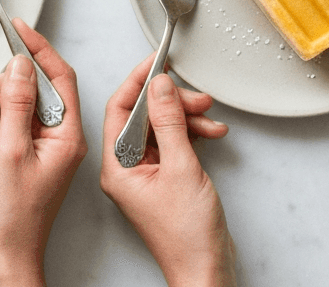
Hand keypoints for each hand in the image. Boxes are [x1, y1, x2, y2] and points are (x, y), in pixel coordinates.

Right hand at [0, 19, 86, 286]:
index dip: (40, 48)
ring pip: (12, 101)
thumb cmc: (11, 218)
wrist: (1, 255)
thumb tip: (21, 65)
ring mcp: (39, 143)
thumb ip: (16, 103)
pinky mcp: (22, 150)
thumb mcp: (10, 151)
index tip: (19, 29)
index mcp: (67, 135)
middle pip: (29, 86)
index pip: (60, 75)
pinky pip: (3, 120)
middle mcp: (57, 135)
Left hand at [100, 57, 235, 286]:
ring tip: (209, 117)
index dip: (138, 81)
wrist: (207, 273)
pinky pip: (173, 142)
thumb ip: (169, 121)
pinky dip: (192, 134)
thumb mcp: (181, 168)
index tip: (158, 62)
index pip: (118, 108)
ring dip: (187, 116)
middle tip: (196, 97)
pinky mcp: (164, 178)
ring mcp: (145, 174)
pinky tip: (211, 132)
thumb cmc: (188, 237)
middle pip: (142, 115)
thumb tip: (158, 85)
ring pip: (161, 126)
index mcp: (117, 167)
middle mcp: (126, 168)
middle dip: (171, 101)